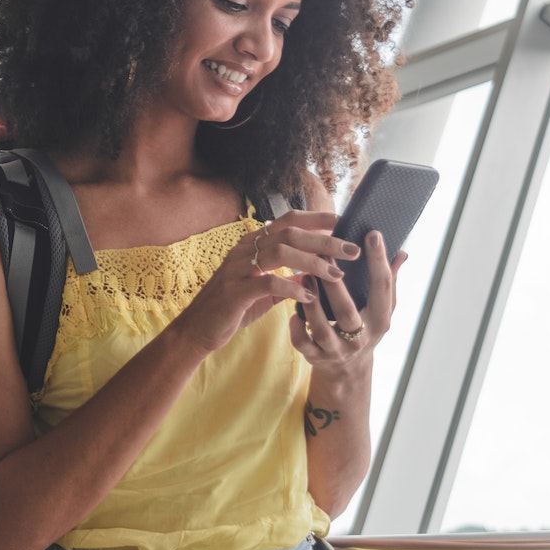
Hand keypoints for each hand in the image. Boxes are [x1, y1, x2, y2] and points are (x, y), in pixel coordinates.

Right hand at [172, 210, 358, 352]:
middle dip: (324, 240)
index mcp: (252, 245)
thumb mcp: (264, 291)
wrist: (197, 330)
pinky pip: (267, 283)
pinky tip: (308, 297)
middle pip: (290, 233)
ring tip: (335, 274)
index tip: (345, 223)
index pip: (288, 220)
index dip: (317, 219)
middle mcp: (244, 250)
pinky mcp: (234, 292)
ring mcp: (237, 269)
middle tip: (352, 250)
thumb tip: (314, 275)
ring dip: (312, 262)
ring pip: (280, 252)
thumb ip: (287, 280)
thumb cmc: (232, 308)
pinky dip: (291, 288)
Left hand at [289, 230, 407, 368]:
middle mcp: (361, 338)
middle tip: (323, 253)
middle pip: (346, 311)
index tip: (373, 234)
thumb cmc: (365, 327)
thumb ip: (389, 281)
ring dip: (311, 302)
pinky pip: (302, 343)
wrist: (348, 370)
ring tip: (305, 276)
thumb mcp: (381, 309)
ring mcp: (337, 350)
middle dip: (334, 284)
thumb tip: (402, 252)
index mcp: (380, 320)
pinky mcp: (316, 357)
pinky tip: (293, 308)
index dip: (379, 261)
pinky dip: (296, 326)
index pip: (383, 288)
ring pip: (321, 328)